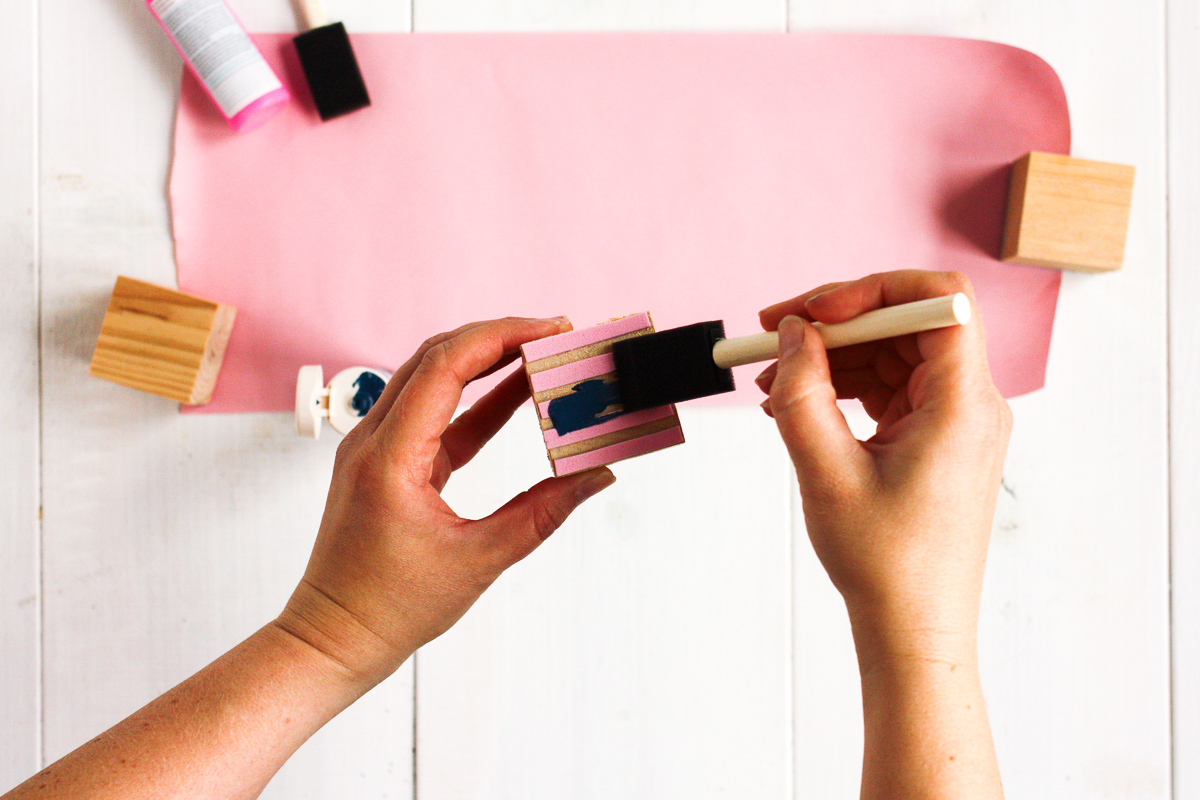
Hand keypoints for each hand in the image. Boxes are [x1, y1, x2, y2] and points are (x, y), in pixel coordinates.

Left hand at [275, 318, 615, 690]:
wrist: (334, 638)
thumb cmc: (390, 608)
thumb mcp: (479, 560)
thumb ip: (543, 513)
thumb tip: (596, 477)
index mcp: (389, 456)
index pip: (446, 366)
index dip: (502, 338)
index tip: (550, 330)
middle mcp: (375, 440)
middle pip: (437, 357)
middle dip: (499, 338)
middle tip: (556, 336)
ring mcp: (378, 449)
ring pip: (434, 379)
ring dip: (488, 363)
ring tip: (544, 357)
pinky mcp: (390, 464)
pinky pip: (436, 414)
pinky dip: (477, 400)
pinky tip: (517, 396)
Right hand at [757, 271, 1011, 663]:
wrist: (912, 626)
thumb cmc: (885, 562)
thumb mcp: (826, 471)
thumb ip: (803, 391)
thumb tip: (794, 333)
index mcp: (963, 404)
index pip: (937, 301)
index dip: (872, 290)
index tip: (814, 312)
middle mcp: (970, 403)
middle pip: (907, 323)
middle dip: (838, 323)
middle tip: (774, 334)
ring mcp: (955, 420)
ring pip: (893, 354)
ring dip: (833, 357)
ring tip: (772, 381)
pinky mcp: (935, 438)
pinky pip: (890, 388)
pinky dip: (845, 387)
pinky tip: (796, 403)